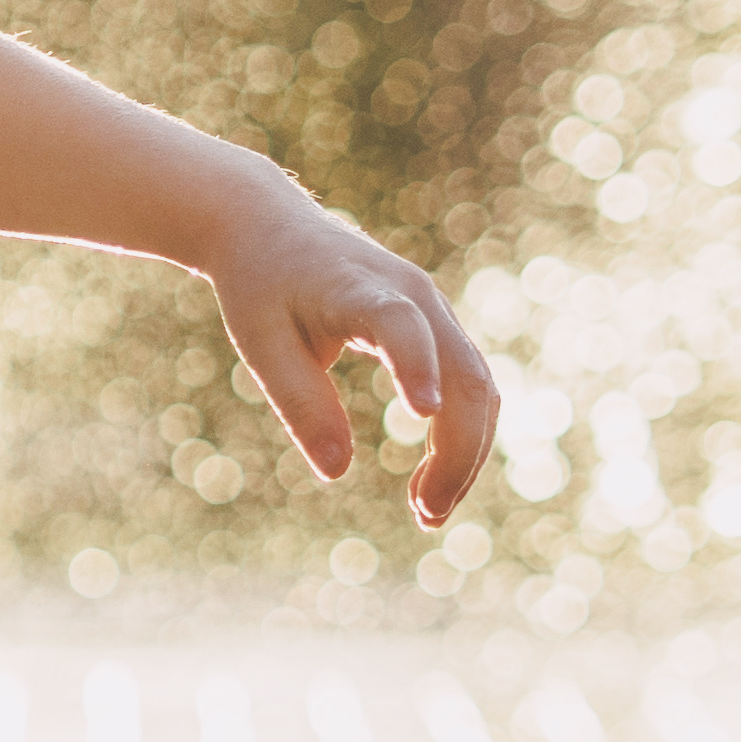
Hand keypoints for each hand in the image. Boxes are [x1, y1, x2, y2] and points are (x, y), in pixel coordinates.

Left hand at [204, 188, 499, 527]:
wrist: (271, 226)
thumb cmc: (261, 284)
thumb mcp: (262, 343)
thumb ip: (300, 403)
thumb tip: (336, 472)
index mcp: (362, 289)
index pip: (400, 326)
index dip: (415, 366)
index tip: (424, 413)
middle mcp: (416, 296)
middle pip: (465, 376)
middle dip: (457, 450)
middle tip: (426, 515)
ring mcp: (436, 311)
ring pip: (479, 387)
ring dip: (466, 452)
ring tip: (427, 512)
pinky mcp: (438, 328)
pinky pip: (469, 385)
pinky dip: (460, 435)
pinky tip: (428, 482)